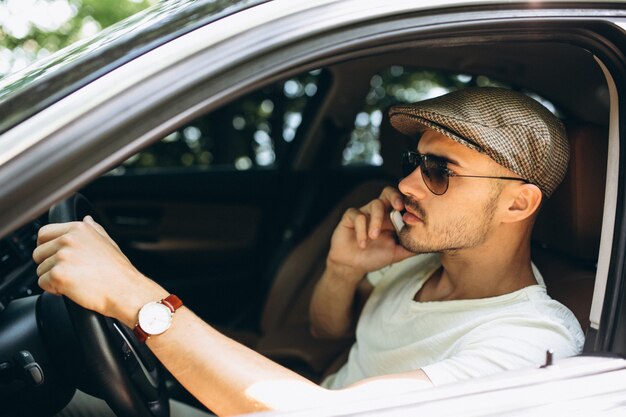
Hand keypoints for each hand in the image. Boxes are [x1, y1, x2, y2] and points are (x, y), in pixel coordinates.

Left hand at [33, 216, 166, 326]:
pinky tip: (72, 288)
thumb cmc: (119, 271)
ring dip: (53, 278)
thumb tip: (87, 219)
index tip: (55, 256)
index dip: (46, 246)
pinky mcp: (58, 274)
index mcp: (79, 229)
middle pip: (38, 252)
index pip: (44, 233)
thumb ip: (94, 229)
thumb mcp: (108, 243)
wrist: (125, 290)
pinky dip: (54, 289)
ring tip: (75, 281)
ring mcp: (63, 256)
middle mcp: (69, 239)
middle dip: (49, 264)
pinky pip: (42, 283)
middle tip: (70, 272)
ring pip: (40, 270)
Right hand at [327, 186, 414, 278]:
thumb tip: (431, 246)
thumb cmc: (375, 256)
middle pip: (388, 192)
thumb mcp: (396, 254)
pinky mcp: (350, 217)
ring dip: (376, 221)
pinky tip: (362, 244)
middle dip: (395, 196)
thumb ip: (411, 248)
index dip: (408, 201)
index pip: (401, 201)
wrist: (353, 265)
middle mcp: (379, 212)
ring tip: (374, 237)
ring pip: (374, 204)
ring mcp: (365, 212)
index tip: (415, 209)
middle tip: (398, 207)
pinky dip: (361, 230)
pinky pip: (357, 215)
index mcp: (391, 218)